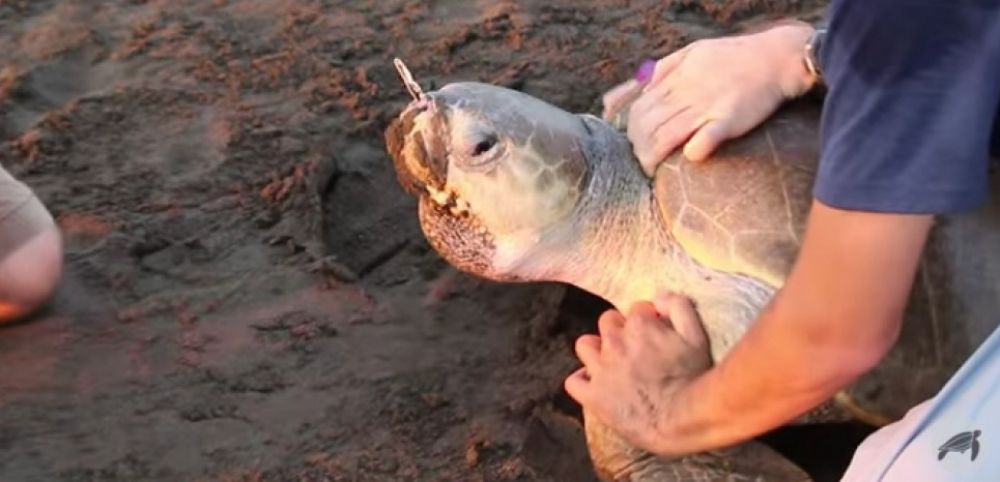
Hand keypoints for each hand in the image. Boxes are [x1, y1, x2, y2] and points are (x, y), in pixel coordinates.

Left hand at [564, 294, 711, 454]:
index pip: (637, 309)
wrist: (682, 419)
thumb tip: (659, 297)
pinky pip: (573, 382)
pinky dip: (582, 381)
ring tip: (611, 361)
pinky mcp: (594, 395)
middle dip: (621, 329)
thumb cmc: (694, 378)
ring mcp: (601, 369)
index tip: (657, 334)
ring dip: (596, 349)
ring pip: (585, 345)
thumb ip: (679, 307)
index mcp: (639, 325)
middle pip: (608, 321)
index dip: (650, 320)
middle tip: (636, 348)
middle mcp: (615, 342)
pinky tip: (595, 384)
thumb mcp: (697, 336)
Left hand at [604, 22, 816, 175]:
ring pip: (666, 135)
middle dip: (638, 146)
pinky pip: (704, 139)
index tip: (634, 144)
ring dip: (653, 156)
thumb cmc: (733, 57)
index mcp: (676, 79)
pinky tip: (688, 158)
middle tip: (640, 161)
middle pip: (647, 124)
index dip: (631, 129)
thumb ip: (661, 70)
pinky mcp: (729, 119)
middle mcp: (687, 93)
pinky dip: (693, 151)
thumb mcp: (691, 53)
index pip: (640, 108)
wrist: (776, 58)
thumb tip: (635, 88)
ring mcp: (707, 107)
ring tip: (651, 169)